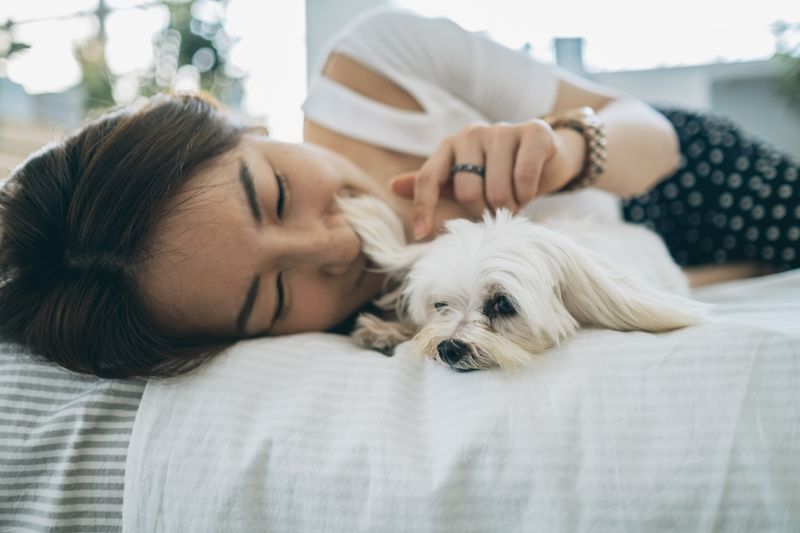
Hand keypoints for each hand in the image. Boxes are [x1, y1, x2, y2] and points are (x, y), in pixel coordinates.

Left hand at [390, 120, 584, 238]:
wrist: (545, 155)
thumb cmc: (498, 172)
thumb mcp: (462, 181)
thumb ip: (434, 185)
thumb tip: (393, 186)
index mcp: (449, 145)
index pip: (428, 178)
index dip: (423, 207)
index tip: (421, 235)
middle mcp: (471, 133)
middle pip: (467, 191)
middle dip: (483, 212)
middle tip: (495, 212)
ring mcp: (502, 129)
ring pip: (497, 190)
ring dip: (509, 207)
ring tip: (514, 202)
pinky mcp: (533, 131)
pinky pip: (523, 178)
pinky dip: (527, 195)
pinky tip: (528, 192)